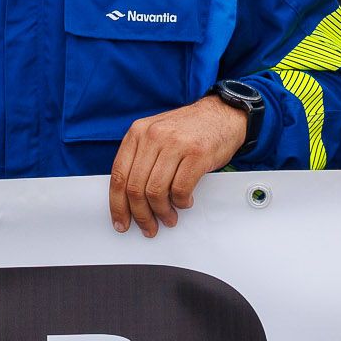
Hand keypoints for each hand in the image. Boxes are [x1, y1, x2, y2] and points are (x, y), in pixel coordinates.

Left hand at [107, 95, 250, 236]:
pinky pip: (180, 189)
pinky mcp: (197, 154)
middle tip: (148, 226)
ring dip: (162, 212)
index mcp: (138, 132)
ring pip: (156, 192)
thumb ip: (141, 158)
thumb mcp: (157, 135)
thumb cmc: (189, 129)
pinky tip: (184, 201)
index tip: (121, 220)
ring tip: (168, 217)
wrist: (222, 114)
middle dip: (141, 215)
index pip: (119, 175)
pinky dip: (181, 202)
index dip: (118, 204)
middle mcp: (153, 136)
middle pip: (135, 187)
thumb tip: (129, 198)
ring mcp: (175, 144)